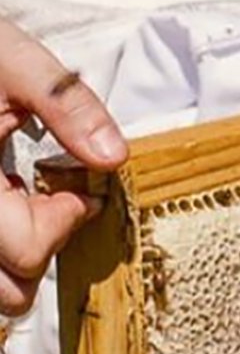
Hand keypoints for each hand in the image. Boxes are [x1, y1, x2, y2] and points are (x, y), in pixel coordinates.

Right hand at [0, 17, 126, 314]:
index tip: (78, 189)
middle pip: (7, 290)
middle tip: (53, 201)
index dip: (64, 221)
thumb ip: (67, 106)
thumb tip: (114, 157)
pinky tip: (5, 203)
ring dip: (15, 258)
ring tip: (25, 205)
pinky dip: (0, 248)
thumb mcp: (18, 63)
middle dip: (42, 249)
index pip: (25, 252)